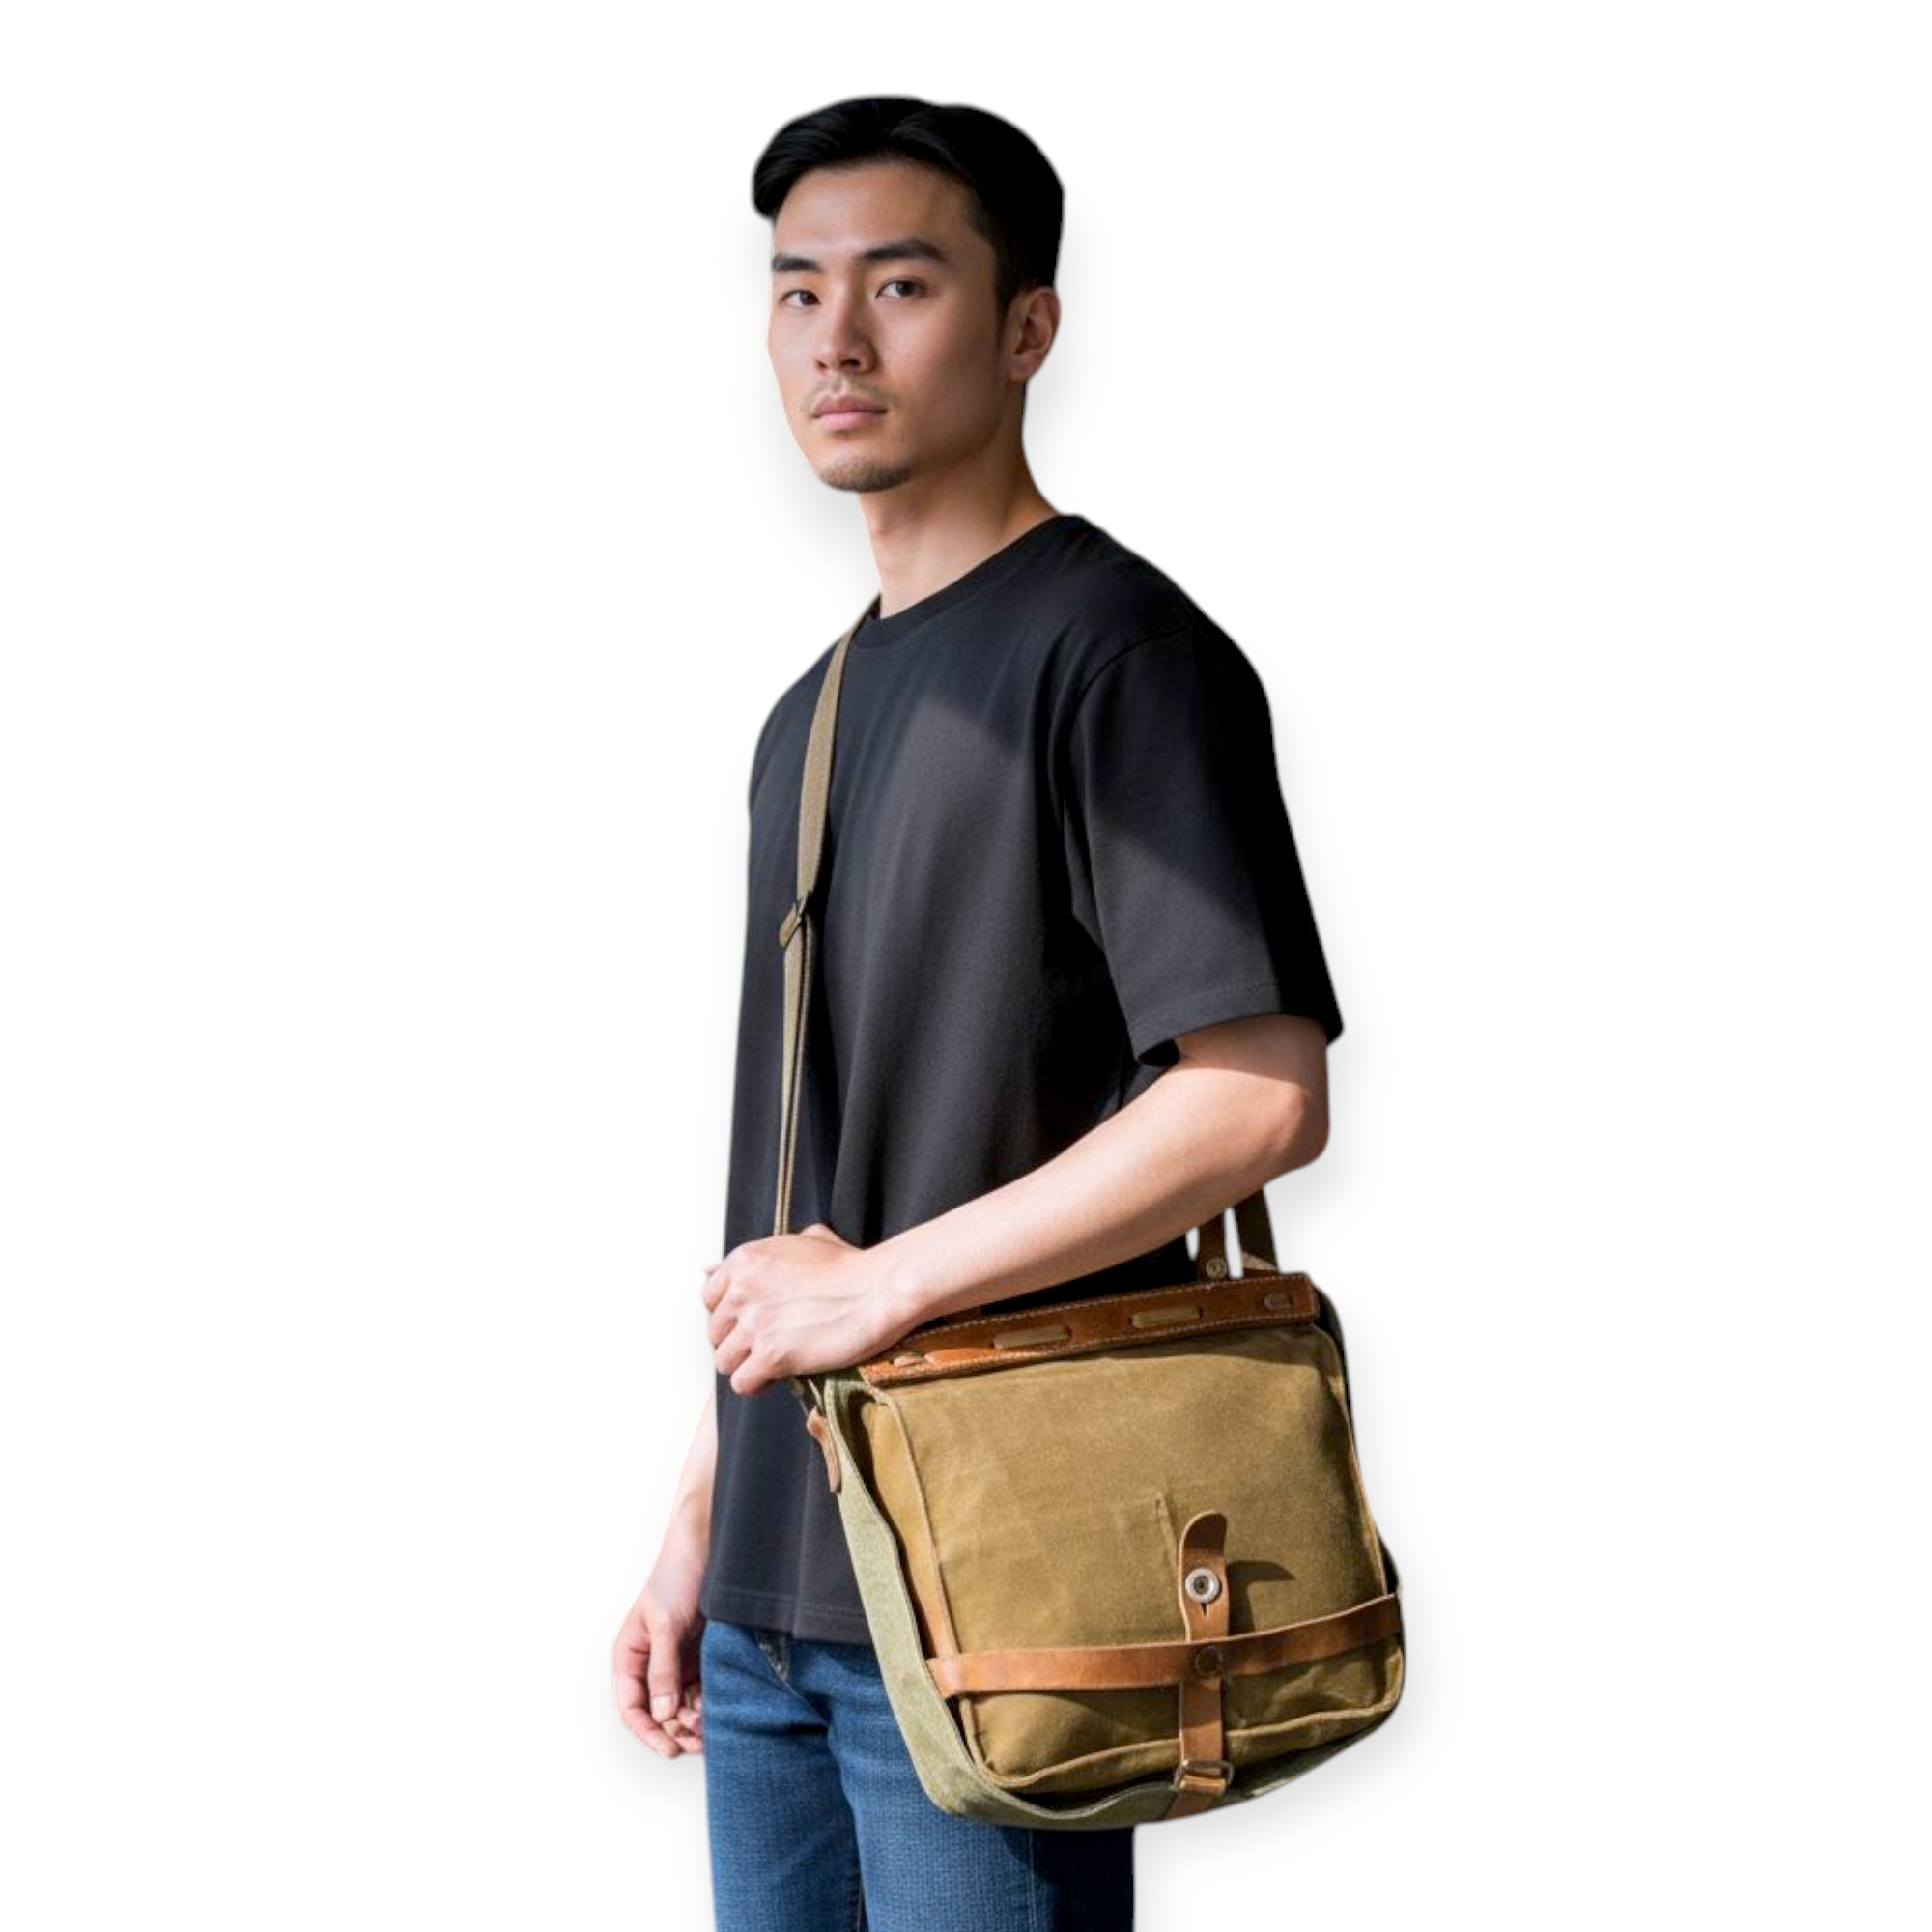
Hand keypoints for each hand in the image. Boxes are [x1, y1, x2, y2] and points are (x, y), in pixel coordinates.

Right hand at [612, 1537, 705, 1759]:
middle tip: (697, 1741)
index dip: (647, 1732)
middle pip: (657, 1712)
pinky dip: (707, 1705)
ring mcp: (675, 1662)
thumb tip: (662, 1713)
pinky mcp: (698, 1658)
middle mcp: (650, 1664)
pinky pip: (700, 1691)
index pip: (631, 1707)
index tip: (669, 1748)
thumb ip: (662, 1669)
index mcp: (630, 1656)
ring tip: (710, 1730)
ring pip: (680, 1706)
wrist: (708, 1546)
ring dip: (693, 1722)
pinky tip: (718, 1710)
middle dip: (674, 1731)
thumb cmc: (676, 1577)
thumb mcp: (665, 1624)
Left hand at [701, 1221, 912, 1396]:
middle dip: (739, 1341)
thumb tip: (710, 1266)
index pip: (710, 1298)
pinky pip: (742, 1382)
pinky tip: (777, 1376)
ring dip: (746, 1364)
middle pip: (716, 1332)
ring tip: (773, 1362)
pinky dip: (757, 1384)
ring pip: (724, 1360)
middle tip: (769, 1343)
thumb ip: (762, 1253)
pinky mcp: (771, 1354)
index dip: (732, 1315)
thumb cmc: (850, 1267)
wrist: (879, 1290)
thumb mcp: (805, 1241)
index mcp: (744, 1260)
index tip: (754, 1321)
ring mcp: (755, 1323)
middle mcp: (742, 1290)